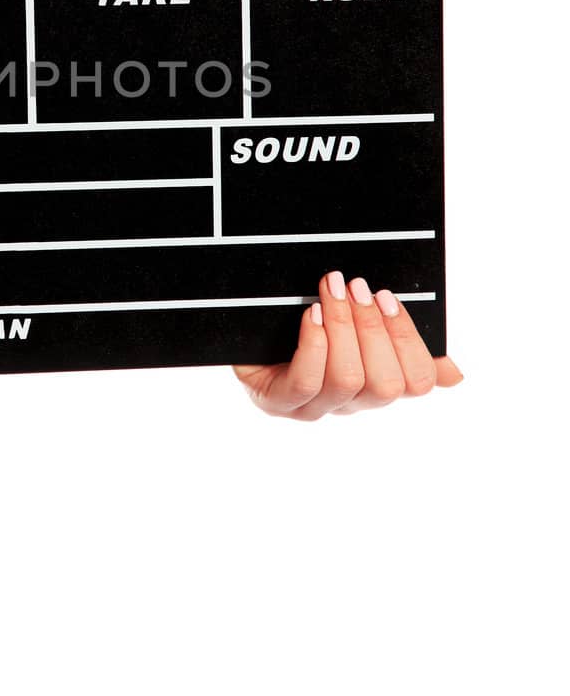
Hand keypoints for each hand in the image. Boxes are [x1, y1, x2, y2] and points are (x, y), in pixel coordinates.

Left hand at [232, 270, 463, 420]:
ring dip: (343, 327)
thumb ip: (398, 343)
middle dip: (375, 329)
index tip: (388, 297)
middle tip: (357, 286)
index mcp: (376, 384)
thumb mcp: (355, 328)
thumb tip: (453, 375)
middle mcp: (349, 404)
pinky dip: (313, 344)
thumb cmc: (302, 325)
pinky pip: (306, 382)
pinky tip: (309, 315)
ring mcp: (313, 408)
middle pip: (385, 385)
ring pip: (347, 380)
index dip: (409, 341)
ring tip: (331, 289)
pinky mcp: (278, 402)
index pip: (417, 383)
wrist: (242, 328)